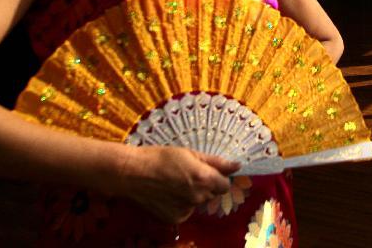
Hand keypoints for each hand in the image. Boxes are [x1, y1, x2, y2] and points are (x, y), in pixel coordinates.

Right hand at [115, 145, 240, 223]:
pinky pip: (185, 210)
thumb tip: (237, 166)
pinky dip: (180, 204)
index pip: (225, 185)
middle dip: (204, 186)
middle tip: (186, 174)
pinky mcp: (174, 218)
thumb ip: (216, 162)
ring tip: (174, 183)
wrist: (133, 173)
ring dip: (192, 195)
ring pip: (198, 203)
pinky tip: (168, 193)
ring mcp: (186, 210)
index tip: (206, 172)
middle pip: (211, 194)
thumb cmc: (161, 158)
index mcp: (205, 179)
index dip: (217, 178)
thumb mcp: (191, 153)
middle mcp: (199, 197)